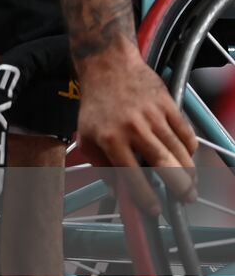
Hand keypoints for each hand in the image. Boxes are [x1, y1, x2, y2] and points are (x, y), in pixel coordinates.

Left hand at [75, 44, 196, 212]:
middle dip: (179, 188)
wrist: (108, 65)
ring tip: (190, 185)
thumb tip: (117, 192)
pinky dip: (190, 149)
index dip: (146, 197)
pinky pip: (185, 133)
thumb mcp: (86, 136)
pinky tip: (187, 158)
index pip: (132, 176)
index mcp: (109, 138)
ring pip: (179, 151)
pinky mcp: (168, 105)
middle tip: (186, 200)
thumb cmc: (96, 104)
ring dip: (189, 173)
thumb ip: (100, 165)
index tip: (155, 210)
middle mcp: (133, 128)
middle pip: (164, 165)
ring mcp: (153, 116)